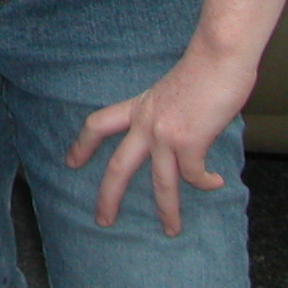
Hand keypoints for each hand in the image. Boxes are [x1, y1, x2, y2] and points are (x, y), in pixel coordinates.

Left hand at [67, 43, 254, 234]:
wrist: (218, 58)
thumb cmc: (202, 70)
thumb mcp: (171, 92)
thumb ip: (166, 113)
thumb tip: (177, 133)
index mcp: (138, 107)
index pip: (98, 124)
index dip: (82, 145)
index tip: (70, 162)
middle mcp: (145, 122)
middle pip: (118, 166)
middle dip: (108, 196)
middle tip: (102, 219)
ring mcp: (165, 134)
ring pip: (159, 183)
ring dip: (167, 210)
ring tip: (170, 230)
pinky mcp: (189, 142)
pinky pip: (194, 175)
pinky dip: (206, 182)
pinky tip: (215, 182)